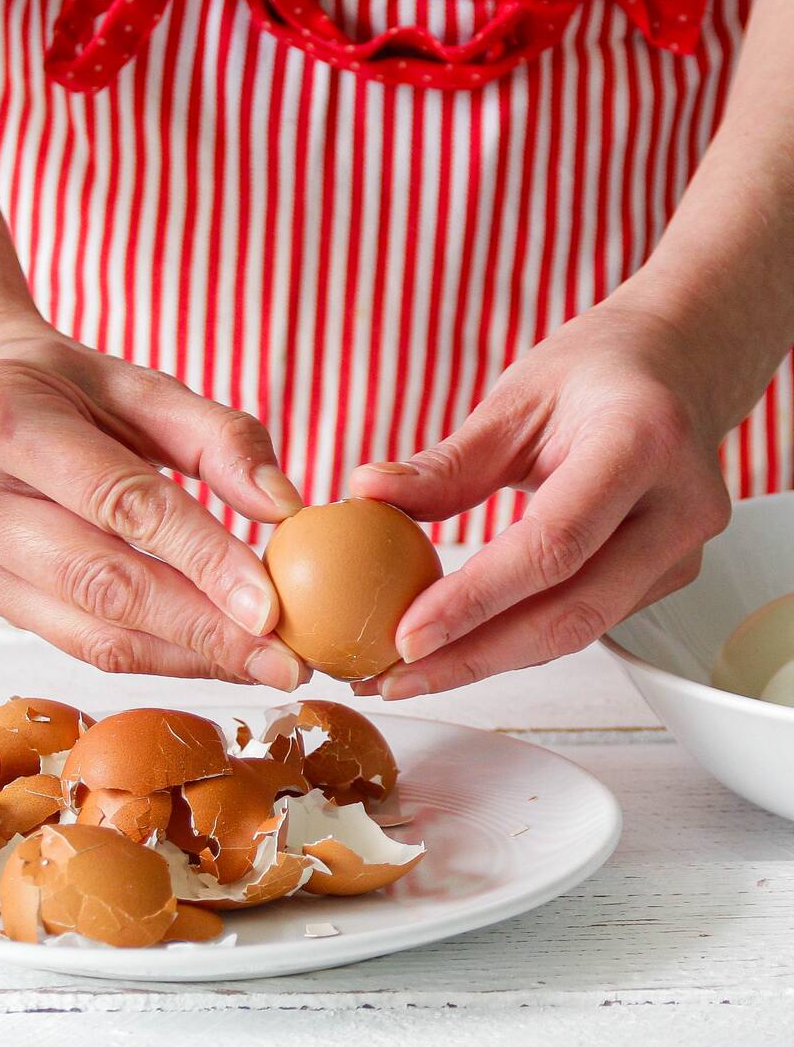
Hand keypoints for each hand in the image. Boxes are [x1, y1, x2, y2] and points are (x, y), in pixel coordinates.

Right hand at [0, 317, 308, 687]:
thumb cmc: (62, 386)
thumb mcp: (138, 384)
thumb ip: (217, 437)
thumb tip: (283, 507)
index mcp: (1, 416)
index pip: (121, 502)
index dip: (201, 558)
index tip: (271, 608)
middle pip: (103, 583)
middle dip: (203, 630)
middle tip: (283, 661)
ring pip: (89, 632)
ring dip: (184, 657)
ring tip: (258, 666)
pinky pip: (75, 641)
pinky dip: (151, 654)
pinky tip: (206, 656)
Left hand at [349, 297, 734, 698]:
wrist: (679, 367)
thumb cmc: (596, 371)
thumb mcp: (518, 397)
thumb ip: (449, 461)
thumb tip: (365, 491)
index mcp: (639, 442)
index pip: (553, 545)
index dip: (476, 601)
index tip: (405, 636)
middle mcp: (677, 506)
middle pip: (571, 612)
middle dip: (473, 658)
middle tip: (391, 679)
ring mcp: (681, 549)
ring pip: (578, 630)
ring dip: (487, 662)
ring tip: (405, 675)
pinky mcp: (666, 575)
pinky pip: (584, 621)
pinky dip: (515, 642)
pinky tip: (456, 650)